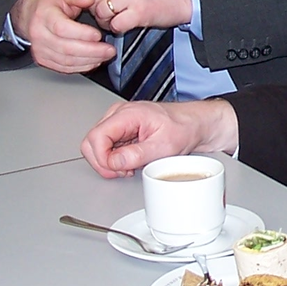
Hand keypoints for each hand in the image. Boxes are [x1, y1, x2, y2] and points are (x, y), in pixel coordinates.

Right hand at [11, 0, 115, 73]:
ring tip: (106, 55)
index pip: (62, 28)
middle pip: (66, 48)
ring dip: (90, 60)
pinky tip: (94, 61)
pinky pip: (64, 68)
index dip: (82, 34)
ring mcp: (40, 49)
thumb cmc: (49, 4)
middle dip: (92, 51)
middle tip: (110, 50)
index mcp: (44, 15)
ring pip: (66, 61)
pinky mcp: (44, 60)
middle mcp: (39, 34)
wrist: (31, 15)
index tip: (98, 35)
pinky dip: (82, 67)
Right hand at [81, 98, 238, 176]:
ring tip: (129, 166)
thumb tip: (114, 162)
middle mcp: (119, 114)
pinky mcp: (122, 128)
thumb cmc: (184, 128)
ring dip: (109, 161)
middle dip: (103, 162)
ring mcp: (119, 120)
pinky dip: (114, 158)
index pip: (96, 137)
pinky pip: (107, 146)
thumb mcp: (163, 146)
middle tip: (122, 171)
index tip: (116, 169)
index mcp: (128, 114)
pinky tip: (130, 161)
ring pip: (96, 145)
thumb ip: (136, 155)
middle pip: (91, 142)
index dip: (102, 158)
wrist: (196, 124)